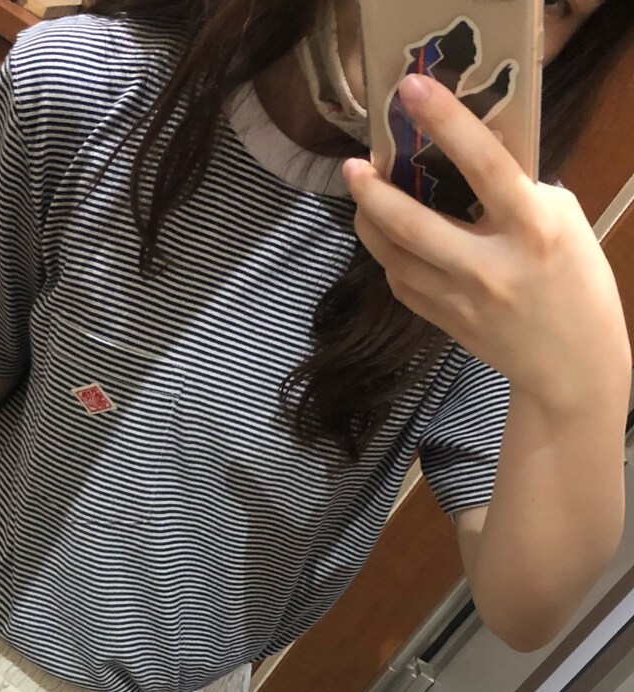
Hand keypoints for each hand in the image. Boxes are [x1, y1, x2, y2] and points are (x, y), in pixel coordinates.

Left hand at [342, 74, 631, 410]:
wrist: (572, 363)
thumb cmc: (574, 280)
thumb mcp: (562, 220)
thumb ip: (519, 189)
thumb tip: (465, 156)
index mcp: (532, 228)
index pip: (484, 164)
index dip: (445, 121)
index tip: (411, 90)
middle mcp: (491, 266)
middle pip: (413, 224)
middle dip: (374, 191)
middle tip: (354, 165)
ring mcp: (462, 300)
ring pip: (395, 258)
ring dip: (370, 223)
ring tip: (363, 195)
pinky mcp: (444, 323)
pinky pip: (401, 284)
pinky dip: (389, 258)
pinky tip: (388, 240)